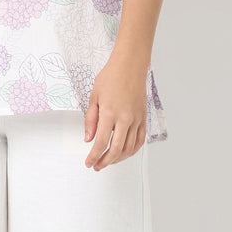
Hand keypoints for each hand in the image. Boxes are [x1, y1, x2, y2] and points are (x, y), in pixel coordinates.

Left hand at [83, 52, 147, 170]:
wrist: (130, 66)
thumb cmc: (111, 77)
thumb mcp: (94, 96)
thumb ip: (91, 119)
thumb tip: (88, 138)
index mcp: (110, 113)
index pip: (101, 142)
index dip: (94, 156)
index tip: (89, 162)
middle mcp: (125, 118)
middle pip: (116, 150)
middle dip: (105, 161)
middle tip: (97, 165)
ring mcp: (136, 119)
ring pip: (129, 148)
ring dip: (118, 159)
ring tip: (109, 160)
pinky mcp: (143, 118)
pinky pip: (140, 140)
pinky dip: (133, 150)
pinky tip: (125, 153)